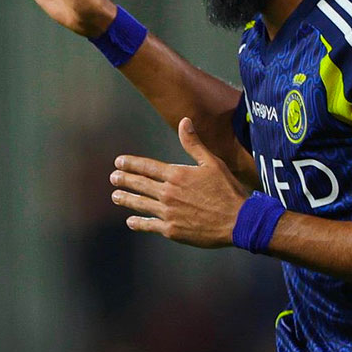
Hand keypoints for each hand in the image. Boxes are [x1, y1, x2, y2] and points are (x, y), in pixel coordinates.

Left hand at [111, 118, 251, 248]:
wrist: (238, 221)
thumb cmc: (228, 190)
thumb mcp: (212, 163)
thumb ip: (194, 144)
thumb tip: (184, 121)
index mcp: (177, 175)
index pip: (147, 167)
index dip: (131, 164)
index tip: (118, 162)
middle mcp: (168, 193)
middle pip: (140, 185)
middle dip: (124, 180)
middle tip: (113, 178)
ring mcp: (168, 212)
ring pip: (140, 204)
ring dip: (126, 199)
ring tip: (115, 196)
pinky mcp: (171, 230)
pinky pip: (149, 225)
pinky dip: (138, 223)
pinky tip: (131, 221)